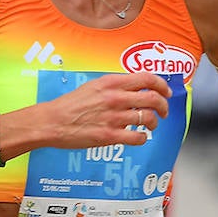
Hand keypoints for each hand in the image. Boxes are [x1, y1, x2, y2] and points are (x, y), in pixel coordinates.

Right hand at [40, 72, 171, 148]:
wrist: (52, 121)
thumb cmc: (70, 104)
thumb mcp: (94, 86)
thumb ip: (116, 86)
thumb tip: (136, 88)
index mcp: (111, 83)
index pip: (147, 79)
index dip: (162, 85)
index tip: (166, 92)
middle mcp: (115, 98)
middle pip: (153, 99)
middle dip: (163, 106)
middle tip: (163, 111)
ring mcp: (113, 118)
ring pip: (148, 118)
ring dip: (154, 123)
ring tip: (150, 125)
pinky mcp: (109, 136)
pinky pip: (138, 137)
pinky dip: (143, 138)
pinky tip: (138, 137)